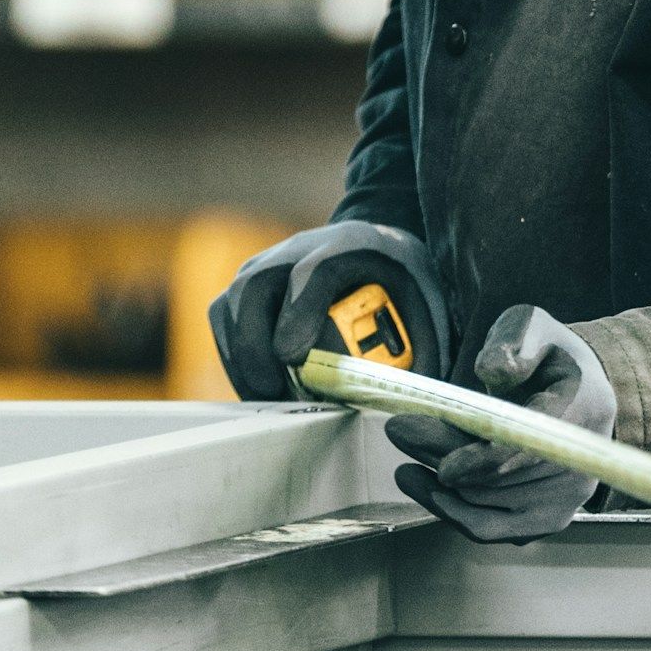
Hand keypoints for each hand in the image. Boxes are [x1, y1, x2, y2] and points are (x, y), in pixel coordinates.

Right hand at [209, 221, 448, 400]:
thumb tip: (410, 404)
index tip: (293, 356)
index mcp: (348, 245)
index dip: (299, 311)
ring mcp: (265, 265)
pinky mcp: (246, 286)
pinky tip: (259, 387)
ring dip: (241, 357)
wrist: (374, 248)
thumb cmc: (401, 282)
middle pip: (256, 283)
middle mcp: (296, 248)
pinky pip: (224, 319)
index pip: (313, 270)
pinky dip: (235, 357)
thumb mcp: (427, 305)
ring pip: (231, 303)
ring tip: (268, 398)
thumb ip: (423, 350)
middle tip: (275, 391)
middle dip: (256, 343)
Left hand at [386, 304, 614, 543]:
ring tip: (405, 465)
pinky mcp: (547, 517)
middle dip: (444, 457)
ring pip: (489, 504)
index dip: (485, 461)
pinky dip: (455, 513)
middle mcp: (583, 462)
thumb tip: (492, 371)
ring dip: (440, 487)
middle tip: (400, 432)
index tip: (444, 465)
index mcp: (583, 407)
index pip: (533, 447)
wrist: (579, 390)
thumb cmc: (547, 356)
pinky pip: (493, 527)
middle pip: (501, 477)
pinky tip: (427, 490)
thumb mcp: (532, 327)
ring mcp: (567, 496)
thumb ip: (514, 341)